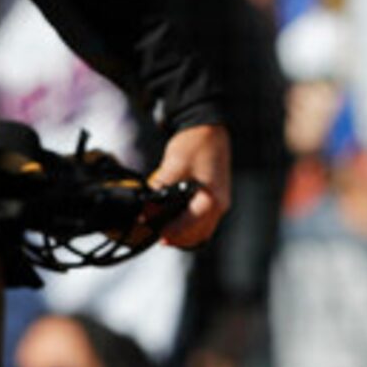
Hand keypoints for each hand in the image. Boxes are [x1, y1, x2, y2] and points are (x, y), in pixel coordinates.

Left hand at [150, 122, 233, 249]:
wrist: (209, 129)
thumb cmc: (195, 144)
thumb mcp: (174, 166)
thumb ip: (161, 189)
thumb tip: (146, 208)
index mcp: (212, 197)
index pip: (190, 224)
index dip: (171, 230)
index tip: (154, 231)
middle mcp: (220, 204)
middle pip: (199, 234)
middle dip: (178, 238)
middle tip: (157, 235)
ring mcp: (220, 202)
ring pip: (203, 231)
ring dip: (185, 235)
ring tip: (164, 231)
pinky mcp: (216, 199)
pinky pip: (205, 222)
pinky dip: (190, 227)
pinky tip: (175, 222)